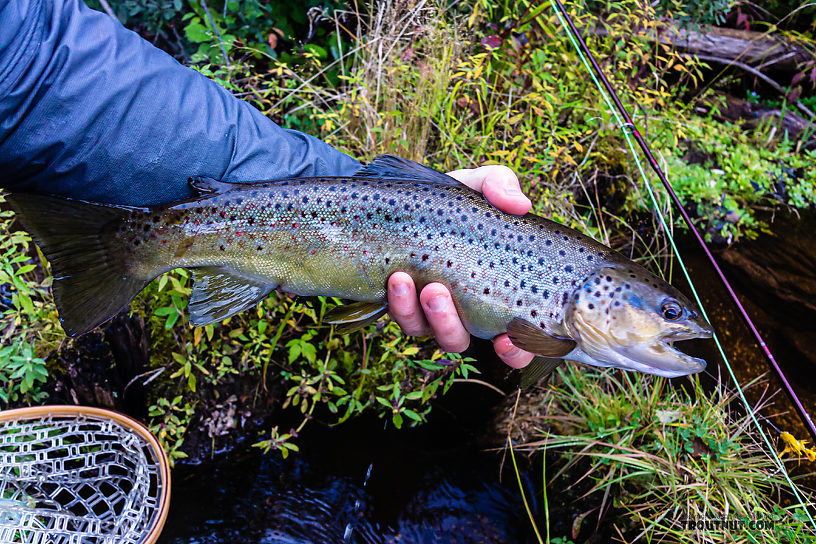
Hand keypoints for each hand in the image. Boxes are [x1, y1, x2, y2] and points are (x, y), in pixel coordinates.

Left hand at [387, 165, 534, 368]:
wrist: (405, 199)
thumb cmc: (453, 200)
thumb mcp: (478, 185)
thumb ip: (500, 186)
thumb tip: (520, 204)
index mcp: (497, 292)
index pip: (517, 339)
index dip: (517, 351)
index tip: (507, 341)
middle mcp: (466, 311)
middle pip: (465, 341)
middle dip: (451, 327)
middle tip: (438, 293)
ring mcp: (432, 312)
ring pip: (428, 333)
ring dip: (423, 314)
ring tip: (411, 281)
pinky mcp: (403, 306)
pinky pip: (403, 319)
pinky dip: (399, 304)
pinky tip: (397, 279)